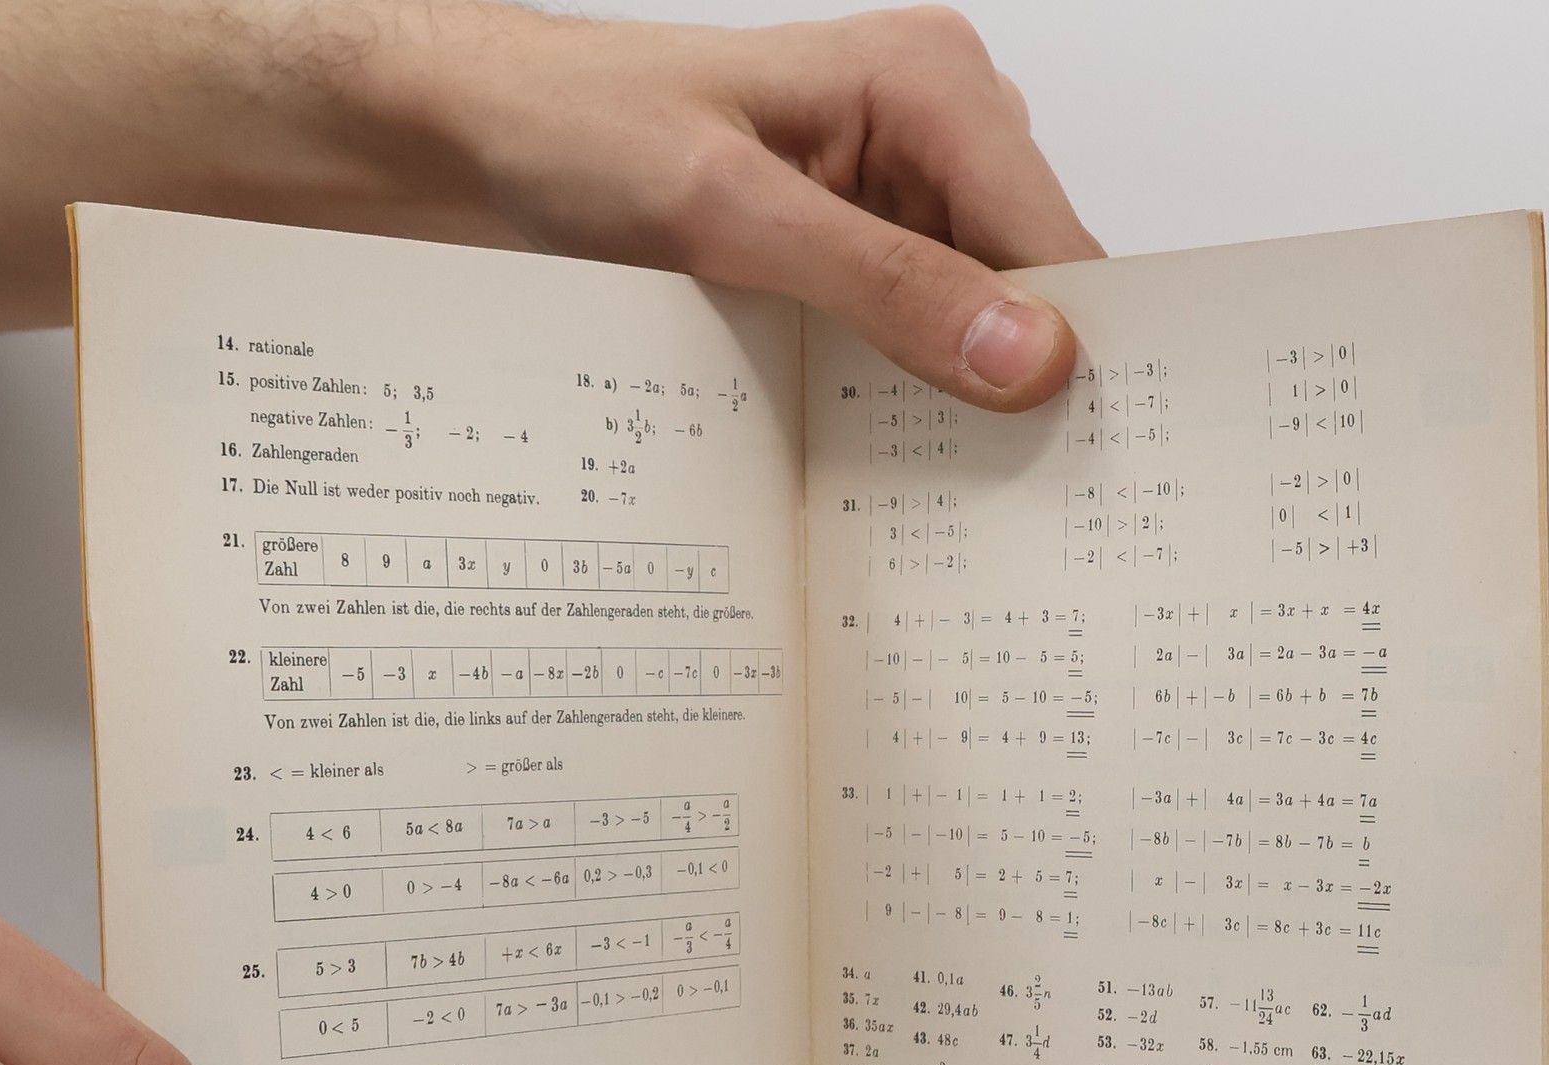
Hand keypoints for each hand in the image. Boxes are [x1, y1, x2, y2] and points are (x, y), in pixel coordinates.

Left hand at [340, 4, 1105, 409]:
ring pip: (972, 324)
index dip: (1073, 353)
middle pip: (1026, 287)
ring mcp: (891, 195)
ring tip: (930, 484)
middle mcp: (930, 131)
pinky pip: (909, 335)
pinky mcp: (847, 248)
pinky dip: (896, 395)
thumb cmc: (578, 132)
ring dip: (946, 401)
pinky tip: (871, 446)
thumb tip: (1026, 355)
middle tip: (995, 495)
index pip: (1054, 240)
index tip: (1071, 461)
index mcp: (931, 84)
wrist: (475, 141)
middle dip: (1007, 386)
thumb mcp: (730, 216)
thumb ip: (883, 285)